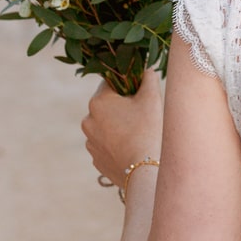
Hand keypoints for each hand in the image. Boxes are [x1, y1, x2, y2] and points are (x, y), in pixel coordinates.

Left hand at [82, 70, 163, 185]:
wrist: (145, 171)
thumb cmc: (149, 129)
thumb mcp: (152, 98)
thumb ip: (148, 77)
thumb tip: (146, 69)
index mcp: (98, 102)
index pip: (110, 82)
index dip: (127, 83)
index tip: (140, 91)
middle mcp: (88, 121)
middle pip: (107, 104)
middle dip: (122, 105)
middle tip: (142, 113)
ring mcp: (90, 142)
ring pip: (105, 125)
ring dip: (118, 124)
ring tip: (138, 133)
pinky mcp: (96, 159)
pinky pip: (105, 143)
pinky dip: (116, 142)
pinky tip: (132, 147)